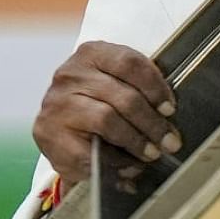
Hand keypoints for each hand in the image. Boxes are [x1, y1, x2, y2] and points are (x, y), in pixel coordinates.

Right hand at [32, 41, 181, 185]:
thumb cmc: (94, 103)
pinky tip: (128, 165)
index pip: (130, 63)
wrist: (57, 129)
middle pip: (124, 96)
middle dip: (152, 123)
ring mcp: (58, 104)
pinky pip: (90, 150)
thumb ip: (139, 88)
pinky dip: (115, 161)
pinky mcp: (49, 134)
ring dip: (136, 141)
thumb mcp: (116, 84)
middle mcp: (70, 74)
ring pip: (108, 120)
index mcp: (91, 54)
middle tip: (169, 141)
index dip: (155, 87)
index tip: (170, 109)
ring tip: (151, 153)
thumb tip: (168, 113)